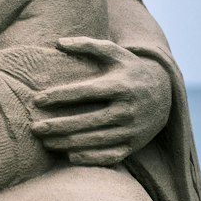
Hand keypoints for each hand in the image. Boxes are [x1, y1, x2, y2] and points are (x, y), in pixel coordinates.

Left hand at [29, 38, 172, 166]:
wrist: (165, 95)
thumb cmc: (130, 70)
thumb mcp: (114, 53)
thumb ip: (87, 45)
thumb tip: (57, 42)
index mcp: (120, 85)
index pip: (85, 92)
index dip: (60, 96)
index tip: (37, 99)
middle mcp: (127, 109)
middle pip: (87, 120)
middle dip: (59, 125)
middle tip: (35, 127)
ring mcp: (131, 130)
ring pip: (96, 140)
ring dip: (69, 143)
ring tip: (46, 142)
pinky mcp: (134, 145)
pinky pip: (111, 155)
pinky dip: (91, 158)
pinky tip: (70, 155)